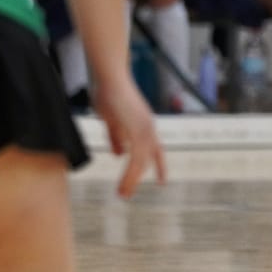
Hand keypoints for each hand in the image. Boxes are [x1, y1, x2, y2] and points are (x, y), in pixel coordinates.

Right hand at [91, 76, 165, 197]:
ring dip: (131, 180)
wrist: (110, 77)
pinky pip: (136, 159)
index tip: (162, 181)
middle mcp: (149, 129)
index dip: (159, 165)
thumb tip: (120, 155)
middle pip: (149, 159)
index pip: (156, 150)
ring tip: (122, 193)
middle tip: (126, 193)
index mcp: (144, 126)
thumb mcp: (112, 120)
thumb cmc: (109, 93)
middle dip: (137, 177)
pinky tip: (124, 184)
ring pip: (142, 163)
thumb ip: (117, 137)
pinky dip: (130, 174)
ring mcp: (145, 130)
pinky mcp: (138, 131)